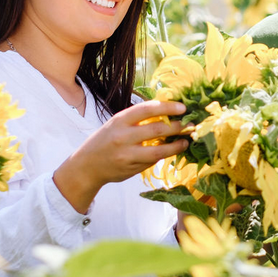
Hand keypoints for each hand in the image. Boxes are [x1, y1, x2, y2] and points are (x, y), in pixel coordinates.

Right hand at [54, 99, 188, 212]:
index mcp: (119, 120)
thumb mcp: (116, 124)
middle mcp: (123, 137)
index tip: (183, 108)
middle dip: (177, 127)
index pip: (147, 109)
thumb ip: (137, 119)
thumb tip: (166, 112)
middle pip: (157, 130)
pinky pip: (152, 161)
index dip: (167, 107)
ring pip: (159, 151)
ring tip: (186, 141)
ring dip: (176, 146)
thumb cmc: (105, 140)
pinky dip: (164, 155)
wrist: (87, 166)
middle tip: (190, 125)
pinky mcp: (131, 169)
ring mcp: (127, 155)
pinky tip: (171, 151)